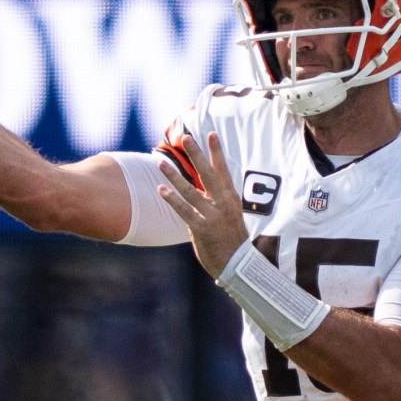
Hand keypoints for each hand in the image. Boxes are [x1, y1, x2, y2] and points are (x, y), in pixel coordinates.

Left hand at [158, 131, 251, 278]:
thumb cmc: (232, 240)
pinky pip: (184, 211)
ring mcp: (212, 216)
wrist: (238, 265)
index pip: (223, 170)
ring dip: (175, 176)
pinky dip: (172, 200)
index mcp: (230, 199)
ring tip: (161, 162)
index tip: (211, 134)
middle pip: (207, 175)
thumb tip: (201, 187)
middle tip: (186, 138)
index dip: (217, 152)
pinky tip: (161, 190)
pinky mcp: (201, 229)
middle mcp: (222, 204)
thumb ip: (216, 200)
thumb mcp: (229, 216)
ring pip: (191, 191)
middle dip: (196, 155)